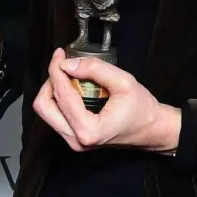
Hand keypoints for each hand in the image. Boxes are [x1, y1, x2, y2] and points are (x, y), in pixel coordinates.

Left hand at [31, 49, 180, 152]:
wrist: (152, 129)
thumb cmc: (142, 109)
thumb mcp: (123, 82)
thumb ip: (95, 69)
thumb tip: (67, 64)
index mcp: (88, 130)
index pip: (62, 95)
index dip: (56, 70)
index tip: (59, 55)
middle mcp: (77, 139)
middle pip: (44, 106)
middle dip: (50, 82)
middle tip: (63, 66)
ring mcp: (74, 141)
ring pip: (46, 111)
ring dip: (53, 90)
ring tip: (68, 76)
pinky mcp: (74, 138)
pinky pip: (55, 116)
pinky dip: (59, 99)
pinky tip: (72, 88)